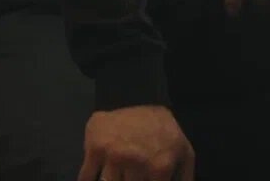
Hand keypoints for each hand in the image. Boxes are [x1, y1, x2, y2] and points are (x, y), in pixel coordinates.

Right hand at [79, 105, 193, 180]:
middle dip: (131, 180)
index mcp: (160, 168)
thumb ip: (184, 179)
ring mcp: (113, 156)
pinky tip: (97, 174)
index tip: (143, 178)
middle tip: (132, 172)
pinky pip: (86, 176)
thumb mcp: (183, 152)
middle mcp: (135, 163)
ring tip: (120, 170)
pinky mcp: (94, 149)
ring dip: (112, 180)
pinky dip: (88, 180)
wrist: (136, 97)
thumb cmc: (162, 130)